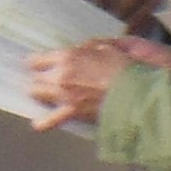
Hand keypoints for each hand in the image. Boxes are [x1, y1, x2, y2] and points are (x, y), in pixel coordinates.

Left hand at [25, 36, 164, 131]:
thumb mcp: (105, 47)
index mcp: (66, 57)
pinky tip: (37, 124)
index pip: (37, 59)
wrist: (135, 90)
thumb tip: (78, 51)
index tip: (36, 65)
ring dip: (39, 93)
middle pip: (35, 78)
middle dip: (38, 78)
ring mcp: (64, 94)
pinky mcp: (72, 111)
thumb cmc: (122, 66)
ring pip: (37, 93)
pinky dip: (44, 122)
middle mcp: (60, 75)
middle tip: (44, 80)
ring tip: (43, 95)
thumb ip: (86, 48)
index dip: (37, 62)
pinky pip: (51, 119)